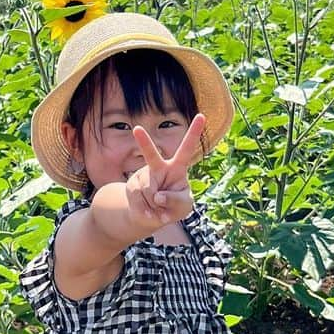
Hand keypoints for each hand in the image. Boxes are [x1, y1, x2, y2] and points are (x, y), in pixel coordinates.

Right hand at [124, 113, 206, 230]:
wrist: (151, 218)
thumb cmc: (173, 208)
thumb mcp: (183, 206)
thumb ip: (175, 200)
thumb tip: (158, 196)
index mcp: (177, 167)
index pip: (187, 148)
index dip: (194, 132)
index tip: (202, 116)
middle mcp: (159, 167)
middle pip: (151, 155)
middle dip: (144, 142)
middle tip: (136, 129)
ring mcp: (143, 176)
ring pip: (148, 189)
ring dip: (154, 205)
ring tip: (158, 209)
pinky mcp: (132, 186)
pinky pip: (138, 199)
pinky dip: (145, 211)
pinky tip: (149, 213)